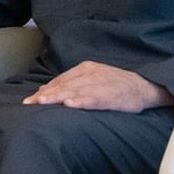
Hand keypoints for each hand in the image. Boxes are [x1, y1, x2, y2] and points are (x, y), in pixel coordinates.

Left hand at [22, 61, 173, 111]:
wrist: (144, 87)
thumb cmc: (115, 85)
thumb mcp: (93, 78)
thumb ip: (73, 83)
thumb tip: (47, 92)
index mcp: (86, 68)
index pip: (61, 80)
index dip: (46, 90)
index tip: (31, 99)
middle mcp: (91, 73)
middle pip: (64, 85)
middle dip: (46, 95)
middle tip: (29, 103)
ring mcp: (101, 84)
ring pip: (75, 91)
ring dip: (57, 98)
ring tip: (42, 103)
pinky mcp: (112, 95)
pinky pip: (94, 99)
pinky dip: (81, 101)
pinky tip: (70, 105)